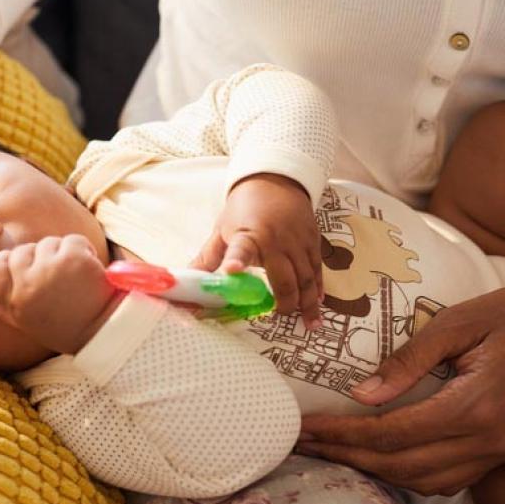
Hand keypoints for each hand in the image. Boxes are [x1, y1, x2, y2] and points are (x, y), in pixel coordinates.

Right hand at [0, 235, 117, 354]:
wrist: (104, 332)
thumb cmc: (67, 329)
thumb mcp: (31, 325)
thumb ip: (7, 313)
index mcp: (16, 300)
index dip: (7, 262)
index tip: (23, 264)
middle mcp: (29, 283)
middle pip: (22, 251)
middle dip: (38, 256)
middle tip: (56, 270)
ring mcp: (51, 269)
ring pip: (48, 243)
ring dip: (62, 252)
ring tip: (75, 274)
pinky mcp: (74, 259)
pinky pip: (72, 240)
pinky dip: (82, 249)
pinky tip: (89, 267)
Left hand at [191, 173, 322, 327]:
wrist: (275, 180)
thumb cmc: (244, 208)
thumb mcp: (222, 231)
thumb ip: (207, 260)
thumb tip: (186, 284)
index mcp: (248, 235)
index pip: (240, 250)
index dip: (236, 261)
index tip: (230, 271)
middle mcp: (276, 239)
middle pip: (284, 278)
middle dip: (285, 301)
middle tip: (280, 316)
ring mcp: (298, 241)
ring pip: (306, 277)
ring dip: (307, 302)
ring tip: (309, 323)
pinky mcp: (313, 241)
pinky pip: (317, 269)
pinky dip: (318, 288)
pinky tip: (318, 304)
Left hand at [298, 244, 504, 494]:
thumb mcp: (458, 322)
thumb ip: (410, 360)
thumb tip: (362, 393)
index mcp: (474, 406)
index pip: (391, 434)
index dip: (343, 434)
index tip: (306, 427)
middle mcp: (487, 441)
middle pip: (400, 466)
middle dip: (347, 456)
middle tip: (305, 443)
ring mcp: (498, 452)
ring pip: (423, 481)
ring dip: (374, 471)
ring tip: (335, 449)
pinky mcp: (502, 452)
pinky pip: (447, 479)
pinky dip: (408, 475)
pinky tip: (382, 457)